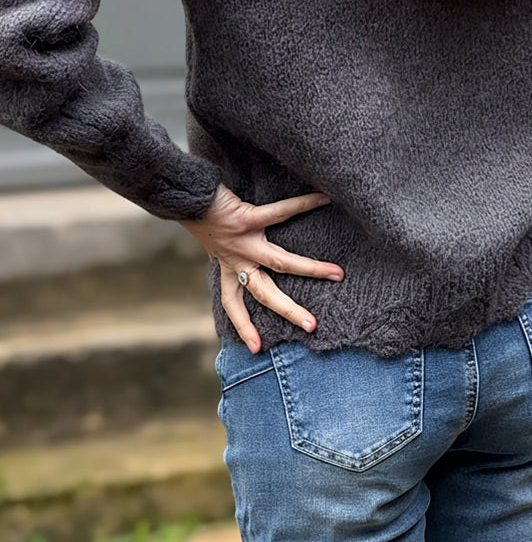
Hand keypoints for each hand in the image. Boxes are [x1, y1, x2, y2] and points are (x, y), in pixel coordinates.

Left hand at [179, 183, 343, 351]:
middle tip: (313, 326)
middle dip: (289, 311)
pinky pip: (280, 212)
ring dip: (310, 269)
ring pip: (280, 262)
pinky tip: (324, 199)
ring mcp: (243, 240)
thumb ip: (226, 245)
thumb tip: (241, 242)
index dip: (243, 325)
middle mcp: (237, 259)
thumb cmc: (200, 212)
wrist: (184, 193)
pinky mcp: (247, 217)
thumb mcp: (211, 237)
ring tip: (337, 274)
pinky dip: (304, 204)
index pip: (233, 302)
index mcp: (227, 266)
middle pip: (265, 292)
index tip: (256, 348)